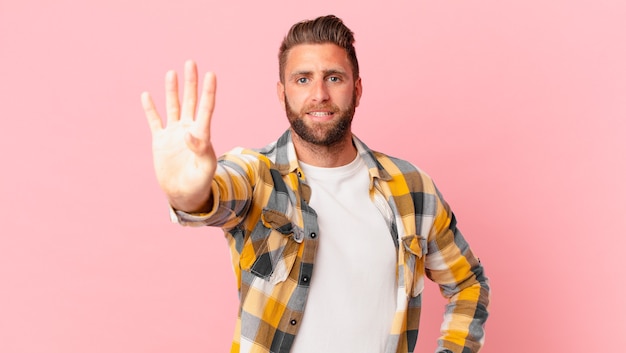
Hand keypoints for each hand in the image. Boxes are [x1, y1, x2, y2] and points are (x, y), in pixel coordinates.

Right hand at [141, 60, 216, 211]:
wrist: (184, 194)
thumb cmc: (200, 183)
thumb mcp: (205, 168)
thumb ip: (201, 149)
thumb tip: (190, 133)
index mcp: (202, 135)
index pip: (205, 108)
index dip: (208, 91)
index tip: (211, 74)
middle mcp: (188, 130)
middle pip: (190, 101)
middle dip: (191, 83)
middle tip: (191, 63)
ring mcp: (174, 134)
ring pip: (173, 107)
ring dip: (172, 90)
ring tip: (172, 73)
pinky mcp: (160, 141)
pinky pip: (154, 121)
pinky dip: (150, 109)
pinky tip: (147, 95)